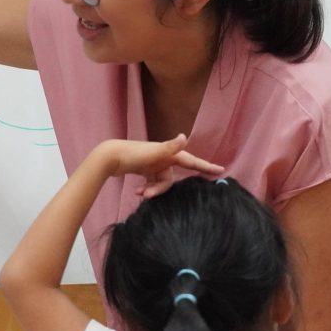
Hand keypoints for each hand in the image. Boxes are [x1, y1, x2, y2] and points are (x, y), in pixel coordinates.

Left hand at [99, 135, 223, 197]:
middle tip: (148, 194)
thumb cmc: (132, 154)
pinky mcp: (145, 169)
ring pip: (161, 183)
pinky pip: (152, 183)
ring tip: (140, 193)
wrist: (109, 157)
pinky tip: (137, 192)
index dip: (206, 166)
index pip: (192, 161)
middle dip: (161, 188)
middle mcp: (164, 157)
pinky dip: (147, 188)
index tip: (221, 170)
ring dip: (152, 190)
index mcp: (169, 153)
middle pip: (171, 179)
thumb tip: (184, 136)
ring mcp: (154, 164)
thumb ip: (170, 147)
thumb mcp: (152, 153)